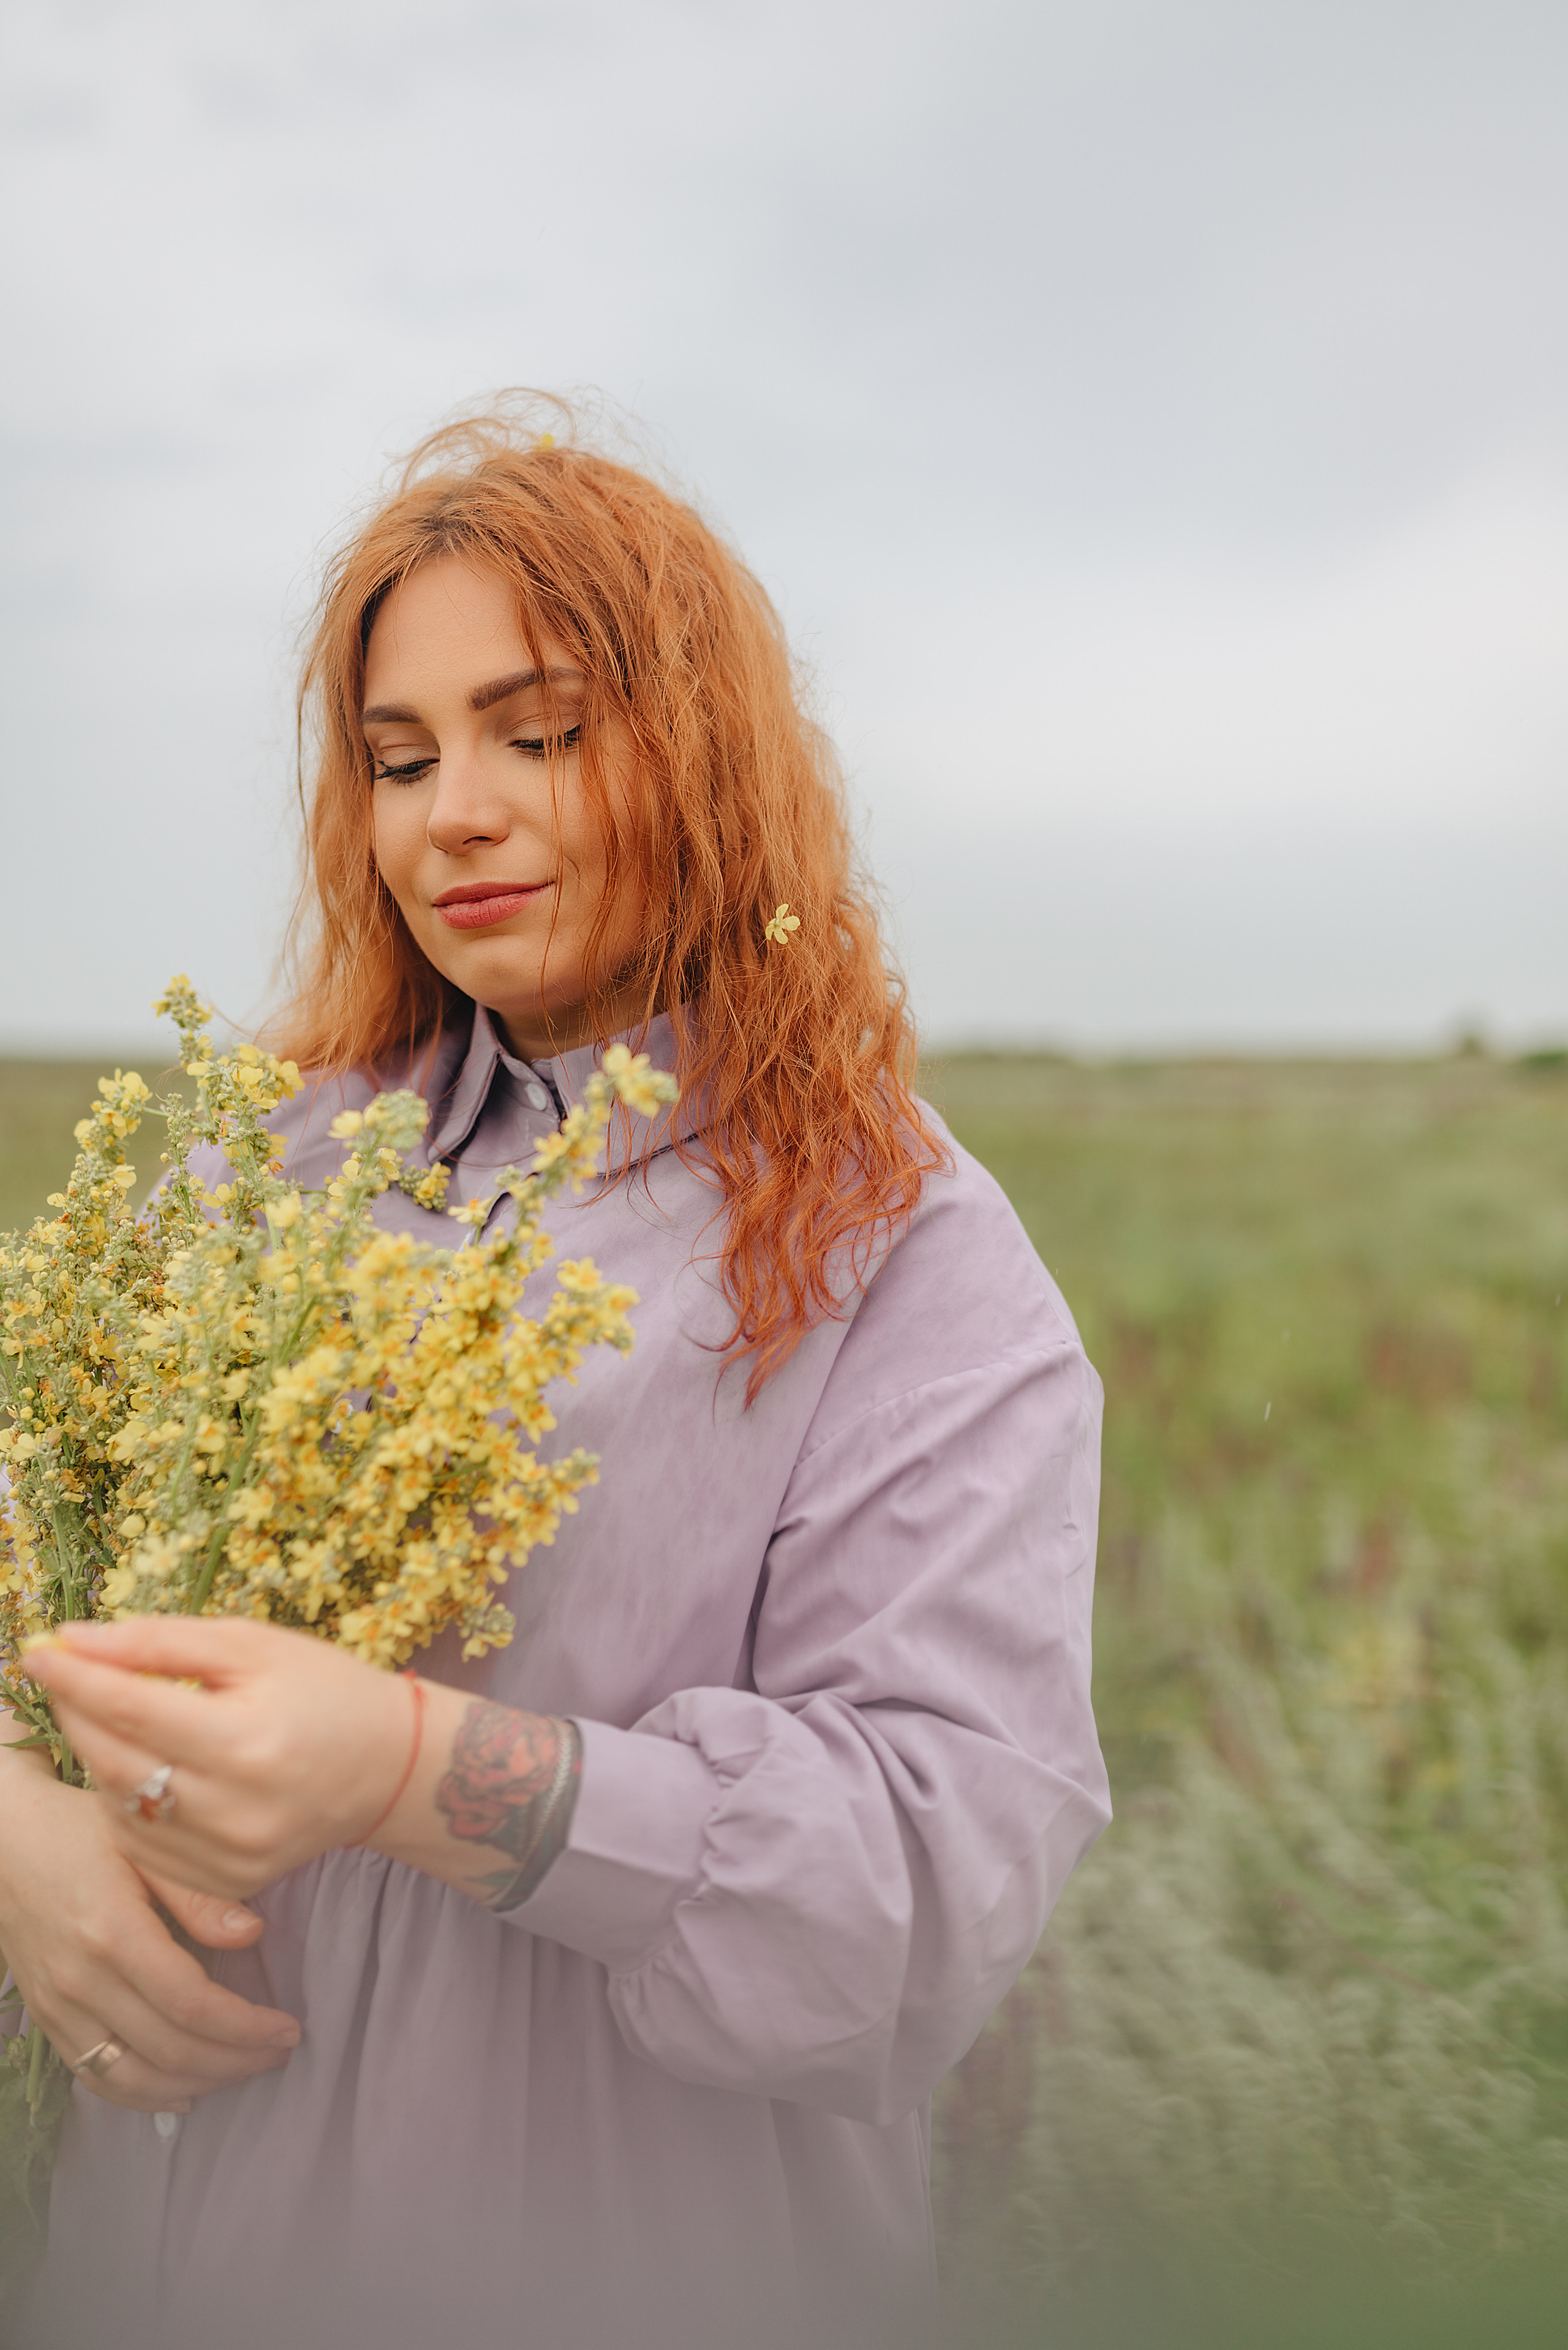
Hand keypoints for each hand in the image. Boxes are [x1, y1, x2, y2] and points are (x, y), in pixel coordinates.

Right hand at [0, 1756, 302, 2113]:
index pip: (191, 2005)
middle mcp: (82, 1981)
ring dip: (196, 2085)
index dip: (246, 2028)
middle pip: (169, 2050)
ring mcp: (59, 2006)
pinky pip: (96, 2077)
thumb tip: (253, 1935)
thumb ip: (199, 1893)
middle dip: (234, 2061)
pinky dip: (143, 2095)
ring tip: (242, 2070)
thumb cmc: (80, 1830)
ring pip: (133, 2078)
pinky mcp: (47, 2018)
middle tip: (279, 2053)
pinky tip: (182, 2090)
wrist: (5, 1841)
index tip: (287, 2029)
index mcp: (113, 1933)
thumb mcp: (145, 1843)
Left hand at [23, 1618, 413, 1904]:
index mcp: (246, 1740)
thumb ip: (162, 1641)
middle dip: (76, 1713)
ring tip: (108, 1717)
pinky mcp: (226, 1882)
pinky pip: (145, 1845)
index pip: (130, 1706)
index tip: (37, 1650)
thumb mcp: (254, 1645)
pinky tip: (140, 1768)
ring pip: (121, 1807)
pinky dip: (126, 1803)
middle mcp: (235, 1808)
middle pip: (115, 1761)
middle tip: (65, 1677)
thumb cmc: (324, 1689)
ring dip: (97, 1757)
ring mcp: (229, 1855)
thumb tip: (76, 1638)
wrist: (390, 1767)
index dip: (74, 1676)